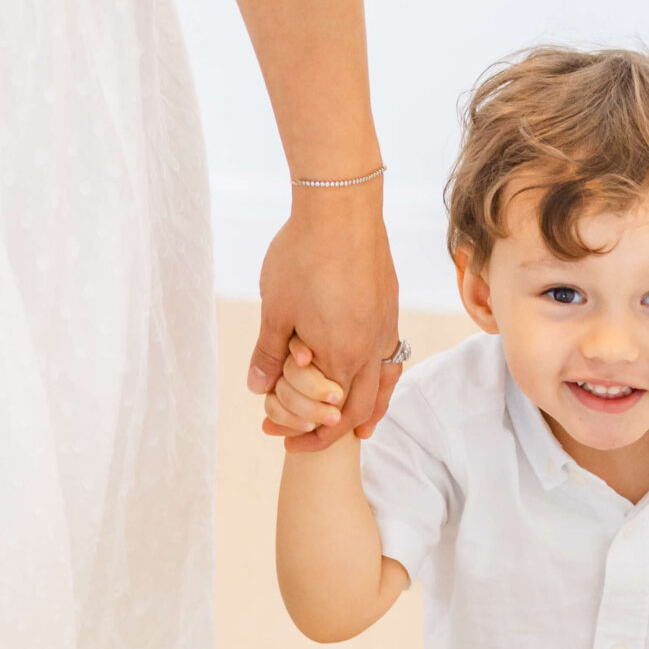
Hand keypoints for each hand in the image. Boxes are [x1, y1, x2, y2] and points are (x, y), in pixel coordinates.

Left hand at [247, 191, 398, 445]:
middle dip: (334, 431)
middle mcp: (372, 348)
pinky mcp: (390, 306)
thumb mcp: (275, 309)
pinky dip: (380, 378)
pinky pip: (390, 357)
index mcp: (343, 356)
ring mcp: (386, 327)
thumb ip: (268, 353)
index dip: (307, 434)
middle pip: (362, 408)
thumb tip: (257, 387)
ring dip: (368, 409)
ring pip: (384, 384)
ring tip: (357, 426)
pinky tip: (367, 372)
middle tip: (307, 440)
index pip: (330, 415)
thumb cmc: (303, 256)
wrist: (342, 208)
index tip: (281, 437)